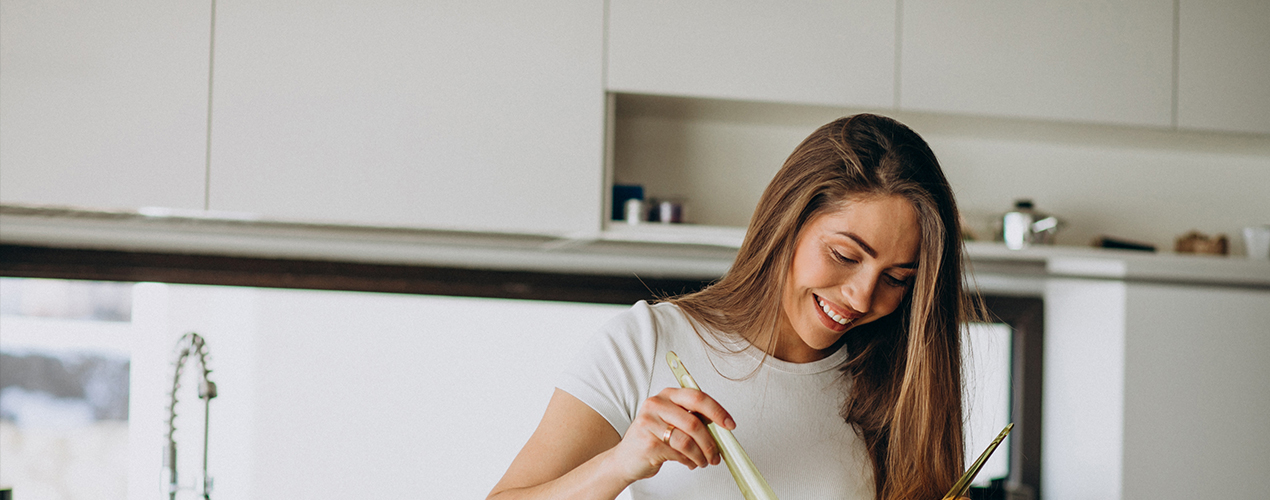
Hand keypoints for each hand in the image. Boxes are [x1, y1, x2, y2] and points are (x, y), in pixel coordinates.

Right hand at [605, 387, 735, 482]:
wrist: (626, 458)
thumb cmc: (652, 438)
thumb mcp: (672, 421)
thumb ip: (693, 418)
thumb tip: (720, 427)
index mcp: (667, 395)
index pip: (697, 397)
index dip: (717, 411)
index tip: (729, 424)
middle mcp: (656, 404)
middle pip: (694, 422)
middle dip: (711, 442)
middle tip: (717, 454)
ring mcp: (650, 423)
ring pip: (687, 441)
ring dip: (701, 455)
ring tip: (703, 461)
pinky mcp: (648, 442)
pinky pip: (678, 454)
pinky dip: (689, 461)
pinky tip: (689, 462)